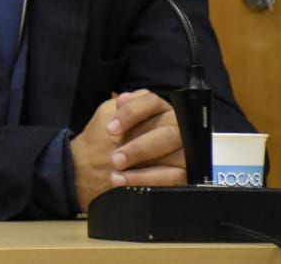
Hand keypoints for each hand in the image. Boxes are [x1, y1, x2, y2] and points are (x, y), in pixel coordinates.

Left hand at [70, 89, 184, 210]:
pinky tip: (124, 181)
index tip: (110, 130)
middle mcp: (175, 127)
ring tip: (116, 172)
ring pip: (174, 155)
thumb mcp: (106, 118)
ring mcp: (183, 151)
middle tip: (115, 159)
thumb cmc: (106, 139)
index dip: (131, 114)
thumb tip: (124, 99)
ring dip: (145, 166)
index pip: (151, 102)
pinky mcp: (183, 174)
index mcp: (158, 109)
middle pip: (167, 132)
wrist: (97, 168)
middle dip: (139, 147)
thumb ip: (116, 107)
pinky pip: (172, 178)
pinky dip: (147, 179)